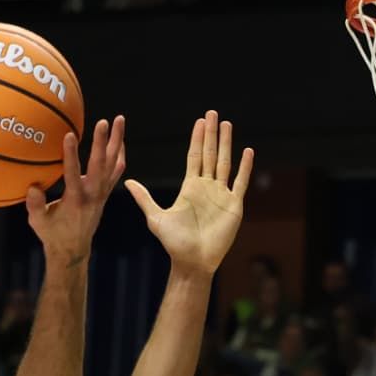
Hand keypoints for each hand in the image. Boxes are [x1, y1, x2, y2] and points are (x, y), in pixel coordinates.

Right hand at [25, 116, 126, 263]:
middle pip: (101, 165)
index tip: (69, 135)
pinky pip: (117, 170)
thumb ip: (35, 206)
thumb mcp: (39, 222)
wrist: (73, 249)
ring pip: (113, 164)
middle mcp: (92, 195)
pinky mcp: (105, 193)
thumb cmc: (52, 234)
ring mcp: (102, 193)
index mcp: (75, 200)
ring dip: (117, 142)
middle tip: (105, 121)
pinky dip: (120, 154)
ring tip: (120, 120)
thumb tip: (32, 187)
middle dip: (103, 142)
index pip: (73, 174)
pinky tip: (119, 140)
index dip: (71, 155)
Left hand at [126, 110, 253, 275]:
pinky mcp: (234, 205)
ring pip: (225, 163)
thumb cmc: (173, 243)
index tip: (199, 122)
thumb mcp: (155, 217)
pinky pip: (240, 182)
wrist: (192, 261)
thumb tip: (127, 180)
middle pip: (210, 154)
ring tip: (227, 124)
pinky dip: (244, 167)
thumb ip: (144, 197)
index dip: (197, 139)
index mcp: (190, 187)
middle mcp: (207, 188)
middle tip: (213, 113)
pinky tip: (247, 151)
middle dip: (211, 134)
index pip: (194, 157)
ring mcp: (221, 195)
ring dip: (227, 144)